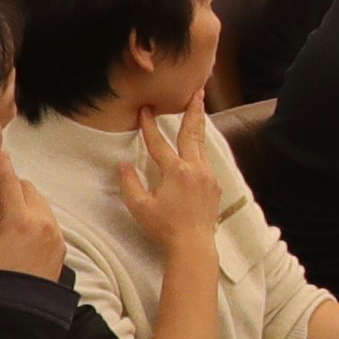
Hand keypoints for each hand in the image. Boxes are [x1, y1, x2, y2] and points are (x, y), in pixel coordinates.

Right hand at [0, 162, 70, 284]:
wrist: (17, 312)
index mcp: (19, 219)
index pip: (9, 180)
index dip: (0, 163)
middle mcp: (42, 221)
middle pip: (26, 188)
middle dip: (5, 185)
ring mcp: (55, 234)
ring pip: (39, 202)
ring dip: (19, 200)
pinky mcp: (60, 246)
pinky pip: (48, 219)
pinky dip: (32, 215)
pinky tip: (13, 229)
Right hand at [114, 112, 223, 260]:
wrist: (194, 245)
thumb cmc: (164, 227)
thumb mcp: (139, 206)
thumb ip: (130, 182)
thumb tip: (123, 163)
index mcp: (176, 171)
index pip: (159, 143)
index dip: (150, 126)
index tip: (145, 110)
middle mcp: (195, 169)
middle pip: (192, 134)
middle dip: (193, 112)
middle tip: (197, 93)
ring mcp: (208, 177)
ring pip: (202, 146)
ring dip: (198, 127)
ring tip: (199, 110)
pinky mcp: (215, 186)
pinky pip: (207, 161)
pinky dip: (201, 149)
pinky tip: (199, 147)